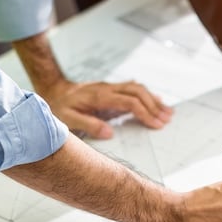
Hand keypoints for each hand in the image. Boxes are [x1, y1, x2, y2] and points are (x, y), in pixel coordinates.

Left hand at [37, 78, 172, 137]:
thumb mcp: (67, 120)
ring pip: (138, 88)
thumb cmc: (59, 108)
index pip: (129, 102)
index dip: (145, 113)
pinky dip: (147, 96)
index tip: (156, 125)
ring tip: (168, 113)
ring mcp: (110, 88)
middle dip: (155, 106)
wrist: (53, 91)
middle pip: (138, 92)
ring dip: (154, 100)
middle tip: (167, 120)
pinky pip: (133, 90)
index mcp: (100, 97)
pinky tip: (157, 103)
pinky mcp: (111, 90)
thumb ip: (88, 125)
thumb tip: (110, 133)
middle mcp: (108, 89)